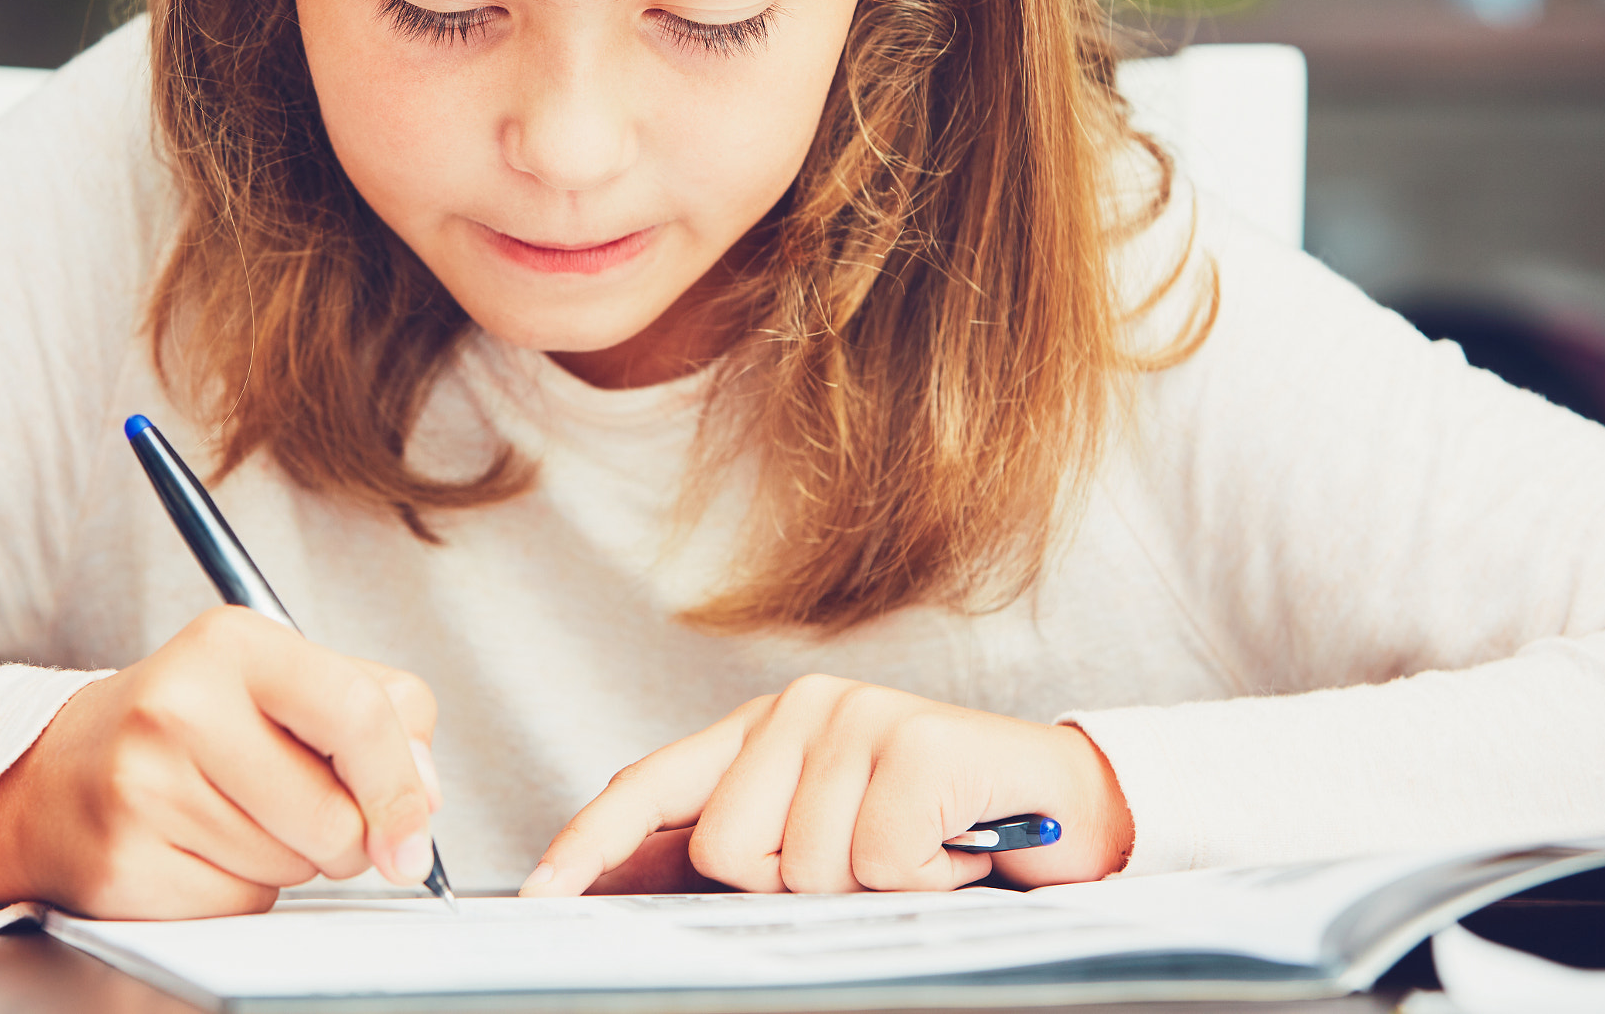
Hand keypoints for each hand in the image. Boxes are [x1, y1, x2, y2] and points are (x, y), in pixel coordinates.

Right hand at [0, 606, 441, 917]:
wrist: (54, 775)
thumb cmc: (188, 726)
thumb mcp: (281, 681)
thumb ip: (376, 715)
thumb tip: (423, 798)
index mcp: (234, 643)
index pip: (358, 712)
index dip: (402, 785)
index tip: (415, 835)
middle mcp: (182, 705)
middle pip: (334, 813)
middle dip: (345, 835)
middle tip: (304, 810)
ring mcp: (146, 785)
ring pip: (293, 864)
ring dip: (290, 859)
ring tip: (235, 814)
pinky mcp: (125, 862)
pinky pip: (241, 902)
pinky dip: (242, 889)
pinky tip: (200, 848)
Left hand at [520, 675, 1130, 896]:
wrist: (1063, 807)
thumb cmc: (934, 829)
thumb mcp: (825, 841)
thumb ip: (742, 853)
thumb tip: (629, 891)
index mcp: (764, 733)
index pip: (655, 784)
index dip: (595, 842)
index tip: (542, 895)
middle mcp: (800, 710)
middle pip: (728, 850)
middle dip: (796, 888)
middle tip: (868, 865)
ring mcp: (857, 717)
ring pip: (803, 865)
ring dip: (868, 887)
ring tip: (914, 854)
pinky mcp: (913, 740)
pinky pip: (875, 859)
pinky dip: (918, 879)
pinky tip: (948, 846)